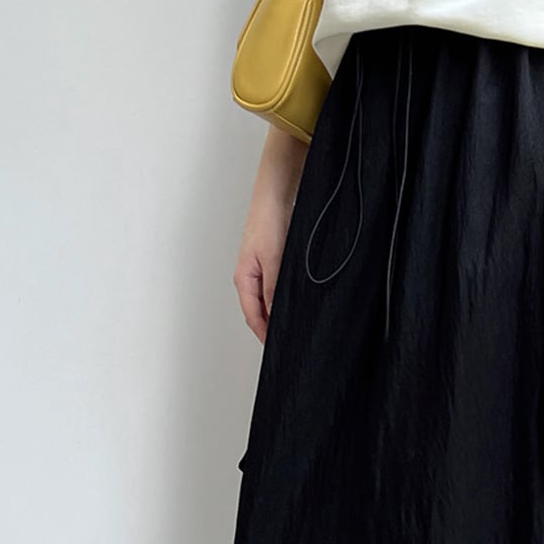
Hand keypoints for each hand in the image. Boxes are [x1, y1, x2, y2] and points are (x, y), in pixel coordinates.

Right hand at [234, 128, 308, 342]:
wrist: (276, 194)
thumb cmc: (268, 222)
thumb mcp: (273, 260)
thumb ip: (274, 290)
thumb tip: (276, 316)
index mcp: (244, 279)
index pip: (254, 317)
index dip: (265, 336)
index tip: (279, 349)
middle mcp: (251, 277)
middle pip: (260, 312)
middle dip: (272, 329)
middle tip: (290, 343)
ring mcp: (262, 270)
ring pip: (270, 301)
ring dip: (280, 314)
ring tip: (296, 327)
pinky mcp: (274, 263)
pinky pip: (277, 289)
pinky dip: (285, 299)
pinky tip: (299, 303)